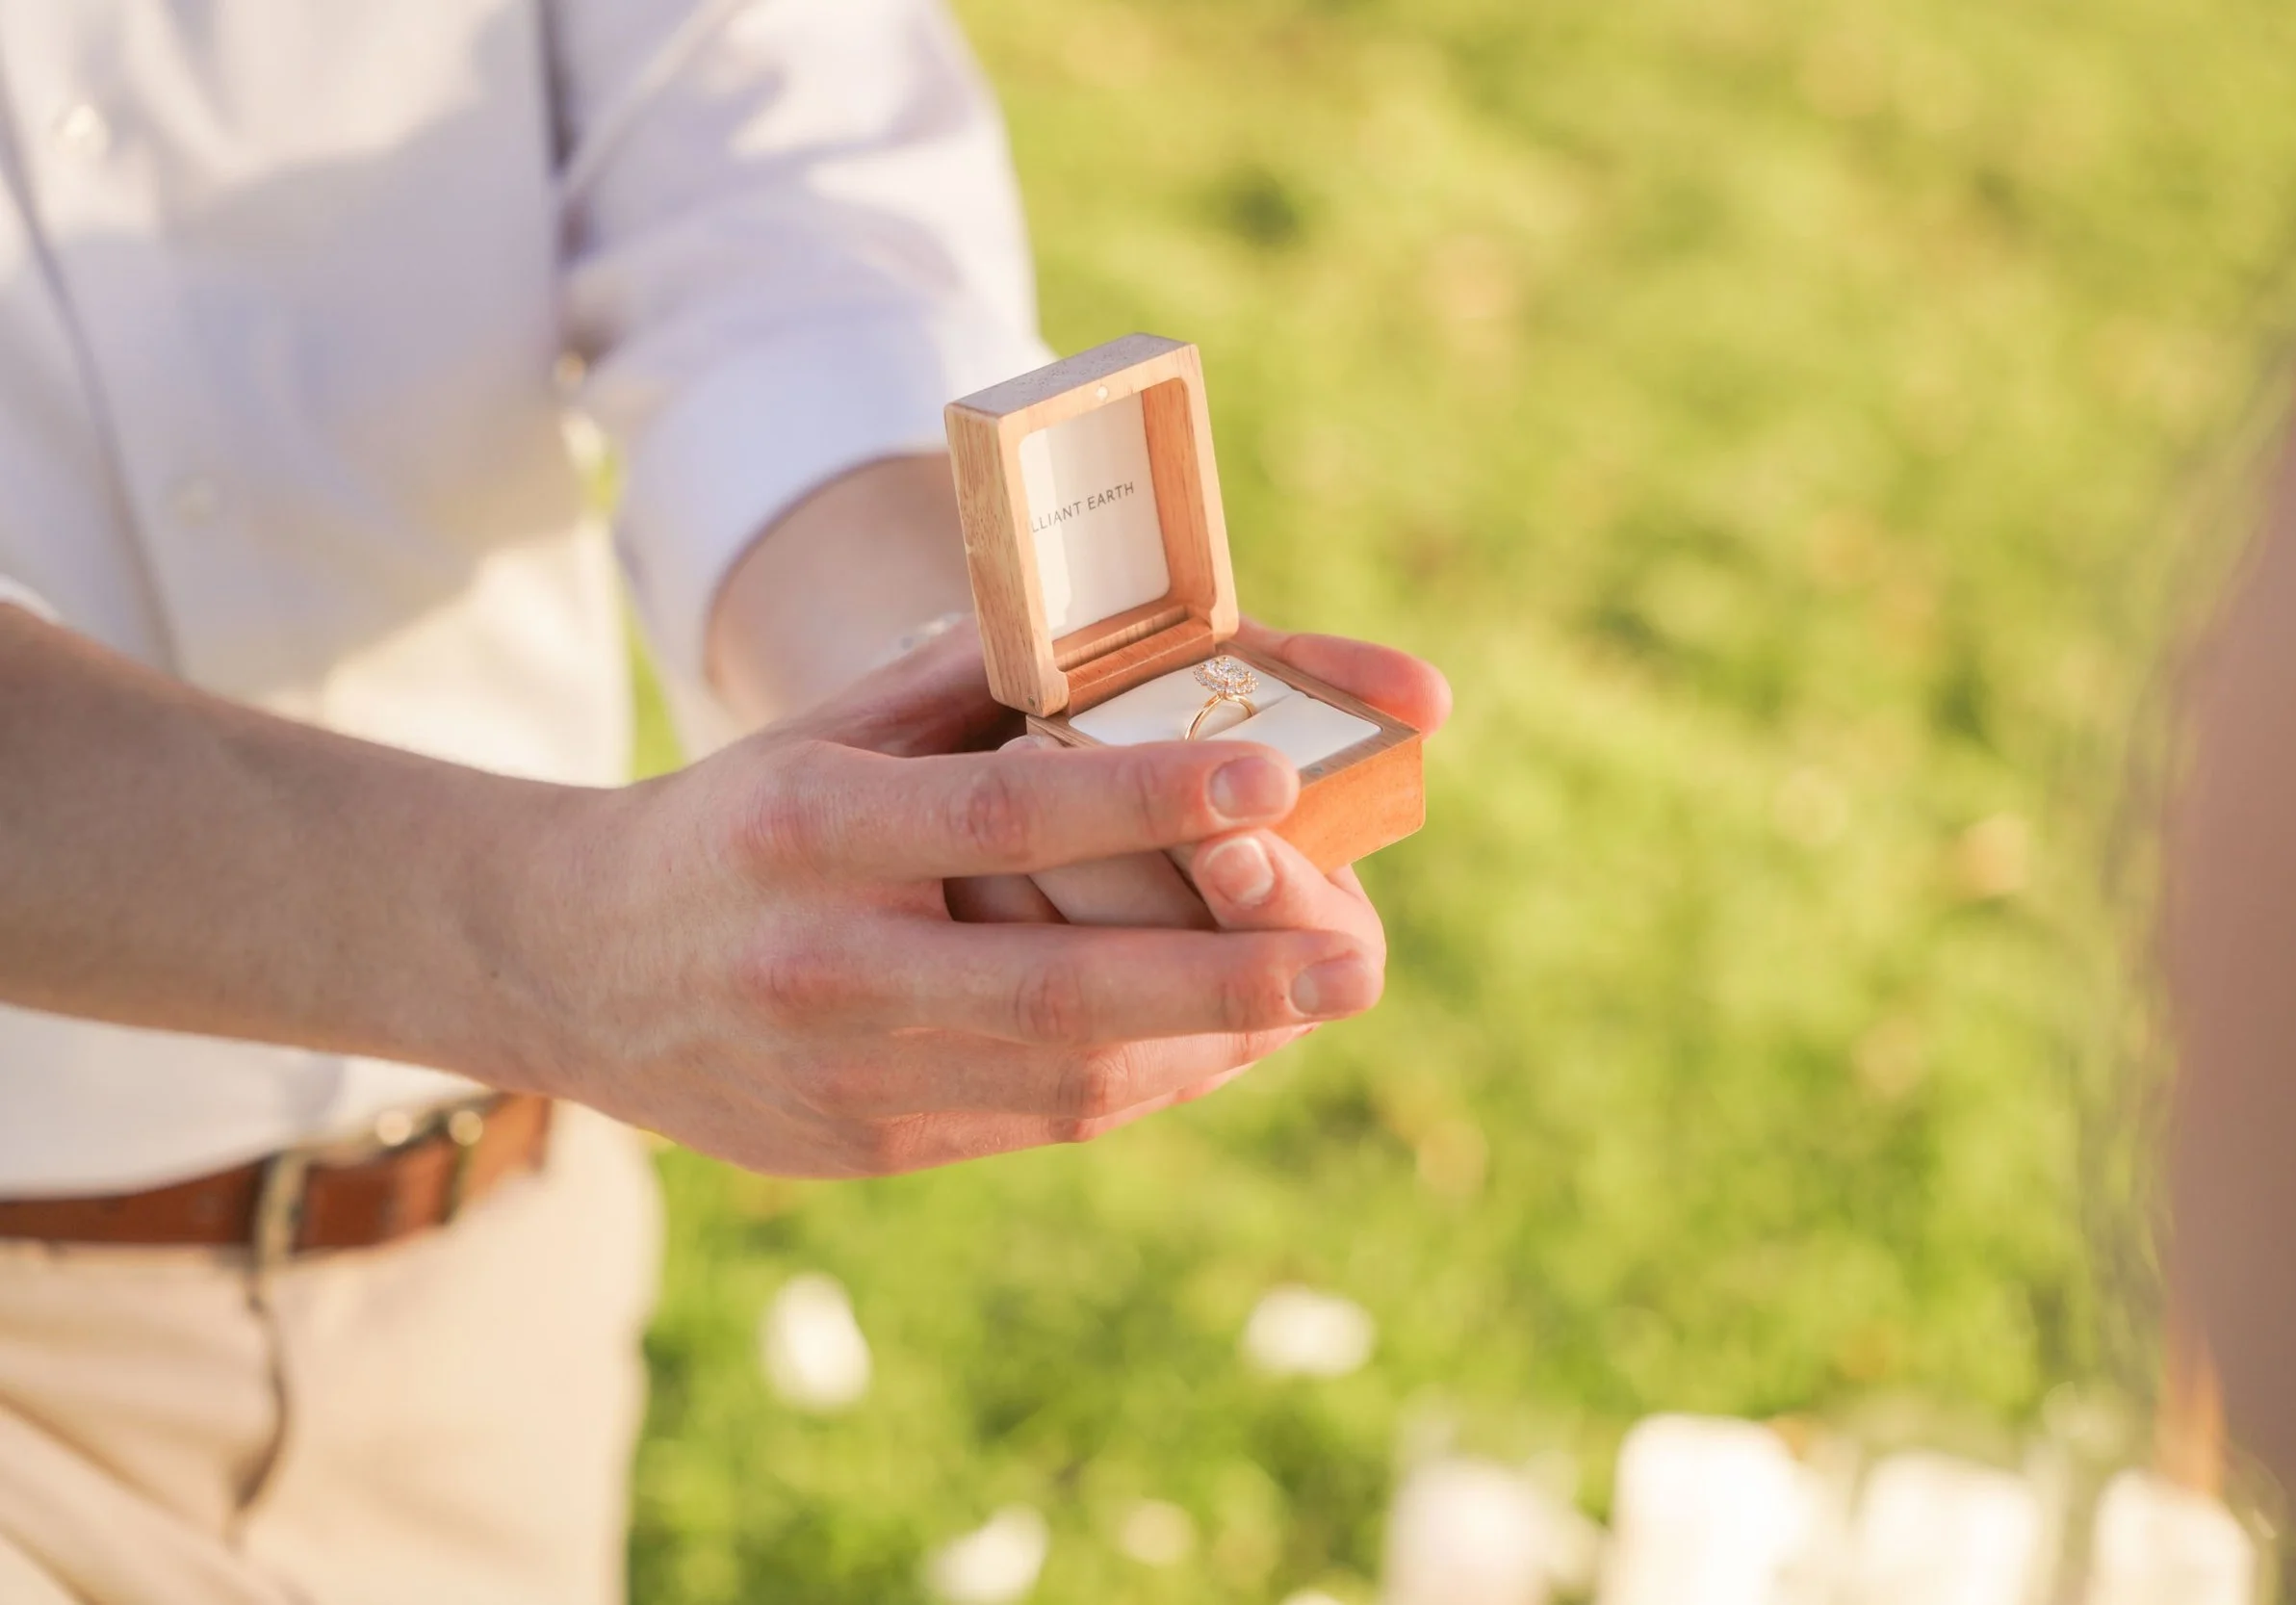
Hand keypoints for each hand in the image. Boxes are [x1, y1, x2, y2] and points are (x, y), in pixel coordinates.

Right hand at [501, 634, 1383, 1176]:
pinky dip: (1146, 1080)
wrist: (569, 972)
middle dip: (1225, 978)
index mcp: (808, 830)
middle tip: (1357, 959)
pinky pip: (1040, 1120)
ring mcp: (843, 1079)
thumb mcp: (821, 730)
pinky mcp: (863, 1150)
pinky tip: (1225, 1038)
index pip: (1000, 817)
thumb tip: (1137, 643)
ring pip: (1067, 1079)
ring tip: (1317, 995)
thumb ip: (969, 691)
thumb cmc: (731, 823)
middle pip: (1056, 991)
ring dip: (1210, 1040)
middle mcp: (825, 966)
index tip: (1273, 781)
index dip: (1144, 804)